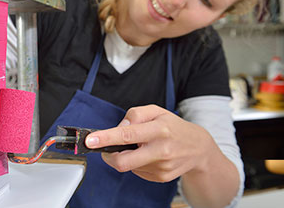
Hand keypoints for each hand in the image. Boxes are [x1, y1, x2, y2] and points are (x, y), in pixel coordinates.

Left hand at [85, 105, 216, 182]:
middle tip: (105, 149)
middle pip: (124, 161)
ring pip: (129, 166)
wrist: (198, 148)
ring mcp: (161, 167)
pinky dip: (135, 163)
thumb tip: (118, 127)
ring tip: (139, 146)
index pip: (128, 135)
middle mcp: (161, 150)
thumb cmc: (174, 127)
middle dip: (108, 156)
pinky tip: (146, 155)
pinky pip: (137, 171)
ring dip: (125, 156)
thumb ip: (135, 114)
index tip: (91, 140)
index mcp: (159, 129)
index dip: (106, 138)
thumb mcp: (156, 111)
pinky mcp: (161, 178)